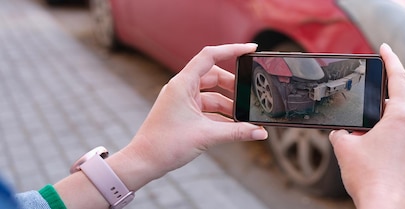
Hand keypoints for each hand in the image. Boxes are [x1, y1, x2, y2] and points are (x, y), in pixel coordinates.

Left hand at [55, 44, 268, 208]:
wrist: (143, 162)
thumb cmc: (165, 145)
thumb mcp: (206, 136)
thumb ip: (236, 132)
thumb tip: (260, 133)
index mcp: (182, 84)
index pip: (210, 56)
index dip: (232, 50)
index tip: (251, 49)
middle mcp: (181, 88)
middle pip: (214, 76)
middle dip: (234, 86)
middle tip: (250, 95)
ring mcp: (182, 100)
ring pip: (212, 94)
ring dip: (228, 105)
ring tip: (244, 118)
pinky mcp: (183, 113)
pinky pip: (207, 108)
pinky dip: (221, 116)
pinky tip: (234, 127)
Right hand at [329, 43, 404, 208]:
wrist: (386, 207)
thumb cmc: (371, 179)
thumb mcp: (345, 147)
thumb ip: (342, 132)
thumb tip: (343, 132)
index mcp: (401, 116)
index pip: (399, 78)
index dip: (390, 59)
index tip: (384, 48)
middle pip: (395, 100)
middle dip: (376, 97)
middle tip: (360, 95)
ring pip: (395, 119)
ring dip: (377, 119)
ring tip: (358, 130)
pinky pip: (397, 135)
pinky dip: (382, 133)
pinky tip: (366, 145)